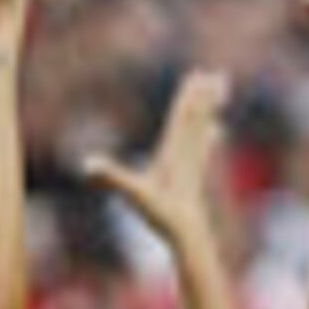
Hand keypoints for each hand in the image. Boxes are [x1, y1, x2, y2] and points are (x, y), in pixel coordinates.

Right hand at [86, 68, 228, 250]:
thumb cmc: (161, 214)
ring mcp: (191, 164)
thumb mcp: (133, 194)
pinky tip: (217, 129)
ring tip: (221, 89)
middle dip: (202, 95)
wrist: (188, 235)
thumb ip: (112, 177)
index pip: (181, 117)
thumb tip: (88, 165)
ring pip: (202, 129)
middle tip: (214, 73)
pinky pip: (202, 149)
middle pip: (194, 118)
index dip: (188, 96)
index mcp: (172, 152)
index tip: (197, 75)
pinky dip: (208, 136)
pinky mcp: (193, 176)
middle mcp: (185, 154)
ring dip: (209, 109)